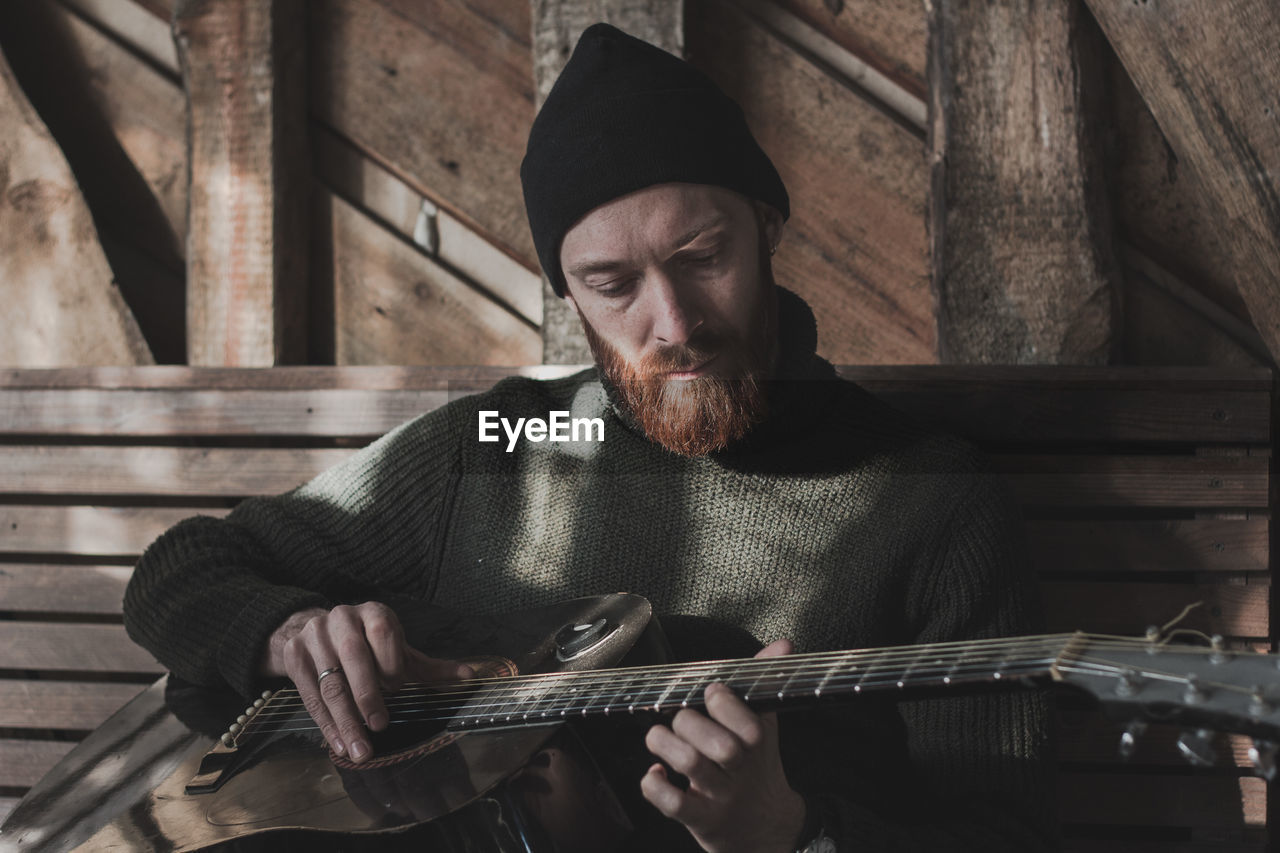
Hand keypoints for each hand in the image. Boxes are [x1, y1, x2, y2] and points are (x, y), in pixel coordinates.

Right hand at [260, 602, 471, 762]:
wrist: (315, 631)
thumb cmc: (369, 646)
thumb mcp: (398, 652)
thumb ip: (429, 667)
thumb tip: (470, 676)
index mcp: (373, 613)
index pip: (382, 631)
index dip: (390, 661)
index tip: (397, 689)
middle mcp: (341, 618)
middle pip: (354, 658)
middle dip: (367, 695)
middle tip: (381, 726)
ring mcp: (314, 636)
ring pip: (330, 683)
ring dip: (345, 720)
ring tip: (359, 750)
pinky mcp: (294, 656)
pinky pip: (310, 695)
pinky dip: (326, 724)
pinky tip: (339, 744)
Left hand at [641, 639, 806, 852]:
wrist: (764, 828)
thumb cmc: (755, 766)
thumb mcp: (765, 725)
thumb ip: (764, 681)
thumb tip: (783, 644)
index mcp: (757, 742)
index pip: (748, 724)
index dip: (725, 704)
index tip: (711, 691)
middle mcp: (740, 770)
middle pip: (718, 745)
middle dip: (690, 723)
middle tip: (681, 717)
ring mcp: (720, 795)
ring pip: (692, 766)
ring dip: (665, 744)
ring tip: (659, 737)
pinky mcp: (701, 818)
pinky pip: (674, 805)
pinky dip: (655, 786)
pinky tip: (654, 773)